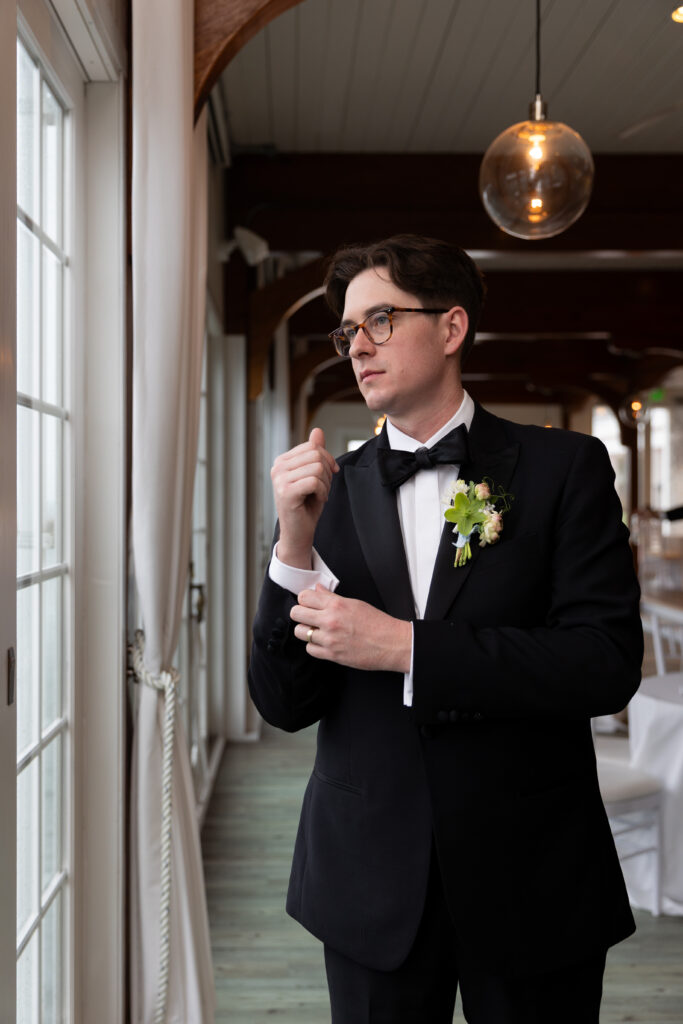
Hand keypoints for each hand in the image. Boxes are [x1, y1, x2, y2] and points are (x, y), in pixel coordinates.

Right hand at [271, 428, 338, 568]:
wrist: (299, 532)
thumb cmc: (307, 505)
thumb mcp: (314, 475)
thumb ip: (315, 453)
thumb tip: (317, 431)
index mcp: (282, 461)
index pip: (313, 447)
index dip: (327, 460)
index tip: (326, 477)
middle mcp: (278, 468)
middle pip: (317, 455)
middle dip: (327, 473)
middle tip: (322, 489)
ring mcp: (280, 480)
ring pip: (318, 468)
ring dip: (325, 485)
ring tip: (317, 495)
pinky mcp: (285, 492)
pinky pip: (315, 482)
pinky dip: (323, 493)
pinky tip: (316, 501)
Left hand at [290, 584, 411, 672]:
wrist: (392, 644)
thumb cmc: (378, 624)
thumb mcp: (355, 603)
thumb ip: (332, 597)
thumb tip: (318, 590)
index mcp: (337, 605)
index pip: (304, 597)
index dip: (304, 600)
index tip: (308, 603)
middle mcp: (331, 621)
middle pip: (296, 613)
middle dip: (300, 614)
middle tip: (308, 617)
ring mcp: (330, 639)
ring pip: (300, 632)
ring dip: (306, 631)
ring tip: (317, 631)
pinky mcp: (332, 655)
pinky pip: (310, 649)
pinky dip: (314, 646)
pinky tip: (324, 642)